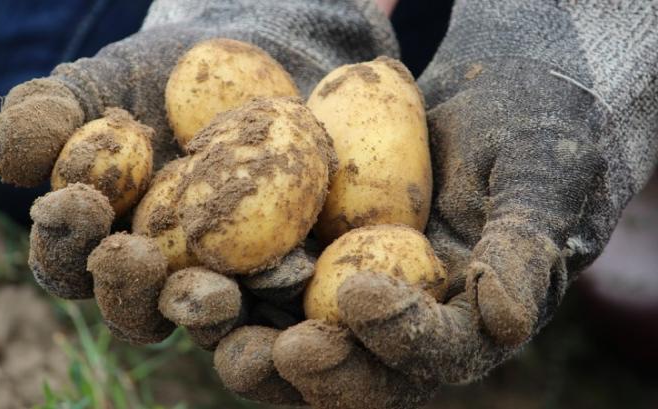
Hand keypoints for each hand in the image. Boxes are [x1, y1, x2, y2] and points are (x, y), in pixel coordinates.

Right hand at [12, 1, 395, 405]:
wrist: (252, 68)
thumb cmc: (156, 80)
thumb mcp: (95, 86)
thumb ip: (45, 118)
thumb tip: (16, 166)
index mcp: (102, 247)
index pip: (68, 261)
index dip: (66, 239)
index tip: (79, 200)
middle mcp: (160, 280)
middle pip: (137, 313)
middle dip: (131, 291)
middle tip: (137, 258)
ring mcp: (225, 285)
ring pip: (210, 323)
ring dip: (206, 313)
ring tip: (215, 291)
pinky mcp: (286, 278)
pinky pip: (284, 302)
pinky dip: (283, 296)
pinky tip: (291, 276)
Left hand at [231, 1, 657, 406]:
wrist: (485, 105)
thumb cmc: (530, 137)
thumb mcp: (541, 179)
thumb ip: (524, 247)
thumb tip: (507, 320)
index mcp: (463, 324)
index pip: (434, 352)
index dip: (400, 335)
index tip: (361, 293)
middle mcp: (398, 329)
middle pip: (354, 375)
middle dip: (315, 369)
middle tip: (274, 351)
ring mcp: (343, 303)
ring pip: (292, 347)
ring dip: (247, 343)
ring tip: (208, 312)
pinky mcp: (299, 268)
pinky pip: (257, 290)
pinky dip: (222, 285)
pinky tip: (182, 265)